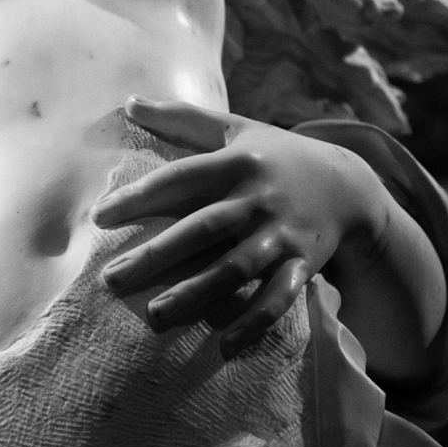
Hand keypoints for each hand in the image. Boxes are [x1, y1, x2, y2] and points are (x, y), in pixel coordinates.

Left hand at [93, 97, 382, 357]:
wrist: (348, 185)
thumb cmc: (276, 156)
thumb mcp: (235, 130)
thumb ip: (183, 118)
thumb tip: (129, 100)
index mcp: (237, 163)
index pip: (181, 179)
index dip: (140, 197)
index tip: (99, 218)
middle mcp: (258, 199)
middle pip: (203, 229)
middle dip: (158, 256)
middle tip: (112, 280)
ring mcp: (282, 234)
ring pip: (236, 268)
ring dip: (197, 293)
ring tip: (156, 316)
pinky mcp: (303, 264)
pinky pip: (278, 297)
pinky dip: (254, 322)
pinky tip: (223, 346)